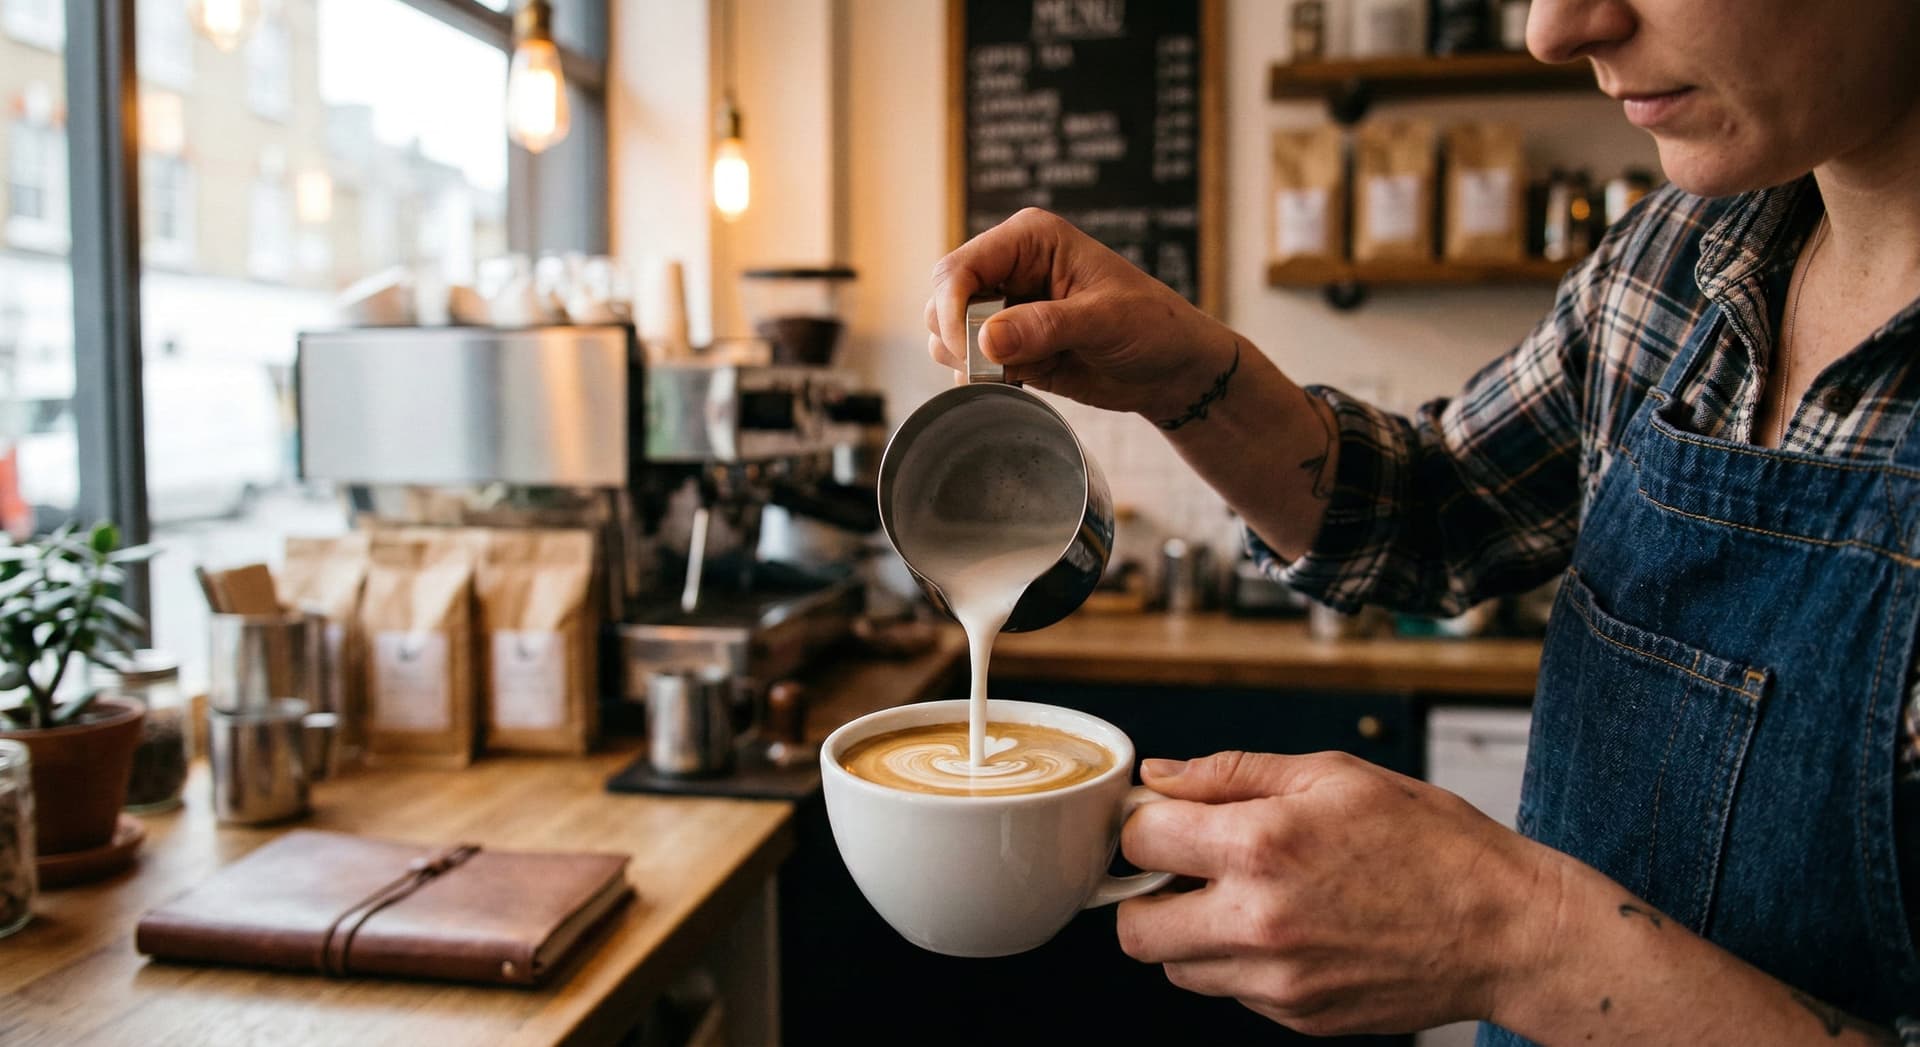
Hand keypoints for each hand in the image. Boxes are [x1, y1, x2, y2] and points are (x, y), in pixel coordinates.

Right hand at [925, 208, 1236, 421]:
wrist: (1172, 368)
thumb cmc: (1153, 326)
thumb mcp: (1107, 321)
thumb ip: (1046, 326)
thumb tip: (985, 341)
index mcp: (1029, 239)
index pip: (958, 268)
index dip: (952, 310)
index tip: (971, 352)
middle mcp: (1008, 267)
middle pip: (942, 301)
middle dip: (960, 340)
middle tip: (1004, 368)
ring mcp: (1004, 307)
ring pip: (945, 333)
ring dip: (969, 362)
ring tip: (1022, 371)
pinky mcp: (1006, 344)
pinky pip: (965, 362)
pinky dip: (978, 379)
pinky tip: (1017, 382)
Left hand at [1116, 750, 1558, 1036]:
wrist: (1508, 928)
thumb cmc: (1432, 842)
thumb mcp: (1332, 775)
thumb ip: (1231, 774)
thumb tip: (1160, 778)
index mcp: (1260, 847)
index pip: (1139, 843)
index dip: (1144, 825)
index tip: (1163, 821)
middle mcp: (1257, 922)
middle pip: (1133, 929)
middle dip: (1145, 895)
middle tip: (1185, 871)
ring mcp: (1277, 980)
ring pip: (1177, 968)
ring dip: (1191, 934)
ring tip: (1245, 898)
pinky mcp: (1299, 1016)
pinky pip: (1233, 993)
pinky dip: (1242, 964)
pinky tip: (1291, 930)